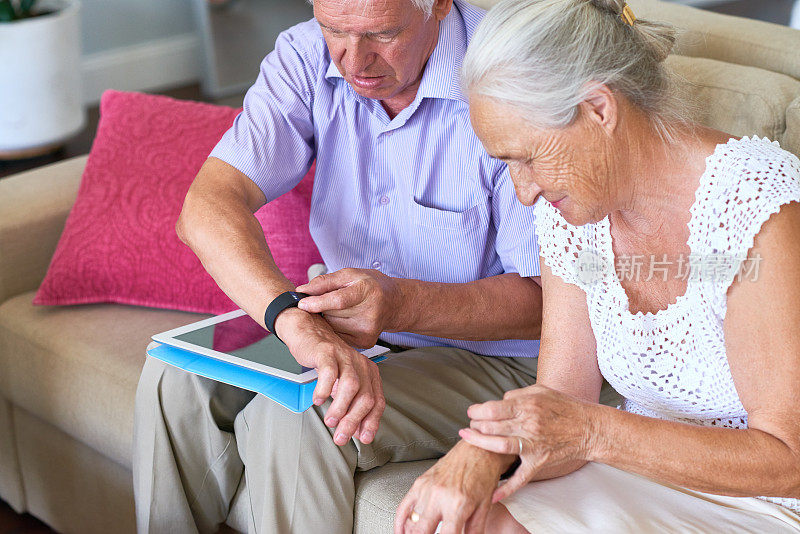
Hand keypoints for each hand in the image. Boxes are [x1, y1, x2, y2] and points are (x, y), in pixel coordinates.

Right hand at [275, 308, 385, 445]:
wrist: (308, 333)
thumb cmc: (327, 362)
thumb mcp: (342, 386)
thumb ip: (352, 406)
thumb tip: (358, 433)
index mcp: (369, 373)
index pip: (377, 402)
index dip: (371, 422)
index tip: (363, 438)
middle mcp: (361, 364)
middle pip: (365, 397)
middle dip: (353, 421)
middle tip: (340, 436)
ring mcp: (344, 357)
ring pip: (351, 386)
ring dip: (341, 408)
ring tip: (330, 421)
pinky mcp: (327, 352)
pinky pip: (329, 372)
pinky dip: (324, 388)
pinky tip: (318, 400)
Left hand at [296, 268, 406, 347]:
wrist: (394, 303)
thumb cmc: (371, 286)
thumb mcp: (350, 274)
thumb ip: (325, 281)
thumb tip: (302, 290)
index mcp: (367, 291)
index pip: (338, 300)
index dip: (318, 302)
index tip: (302, 303)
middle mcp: (370, 313)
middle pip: (333, 314)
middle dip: (323, 308)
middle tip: (327, 300)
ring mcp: (368, 330)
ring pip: (333, 327)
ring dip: (330, 318)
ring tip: (341, 310)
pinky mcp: (366, 342)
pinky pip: (339, 336)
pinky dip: (336, 328)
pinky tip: (345, 320)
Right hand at [394, 441, 512, 533]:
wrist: (477, 448)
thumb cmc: (483, 474)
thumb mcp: (484, 506)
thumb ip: (475, 530)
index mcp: (457, 504)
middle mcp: (439, 496)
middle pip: (422, 532)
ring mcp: (426, 488)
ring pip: (411, 522)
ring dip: (412, 533)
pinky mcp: (420, 482)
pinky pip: (403, 507)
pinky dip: (400, 523)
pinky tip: (401, 532)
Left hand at [459, 385, 595, 501]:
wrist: (588, 428)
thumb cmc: (564, 407)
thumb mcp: (540, 390)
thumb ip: (516, 394)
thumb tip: (498, 401)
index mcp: (527, 405)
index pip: (492, 409)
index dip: (477, 411)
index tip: (472, 412)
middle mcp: (529, 425)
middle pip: (492, 426)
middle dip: (476, 426)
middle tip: (470, 426)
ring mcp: (533, 445)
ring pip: (499, 446)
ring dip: (480, 443)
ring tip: (470, 439)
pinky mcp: (539, 461)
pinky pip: (521, 477)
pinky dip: (507, 488)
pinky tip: (492, 494)